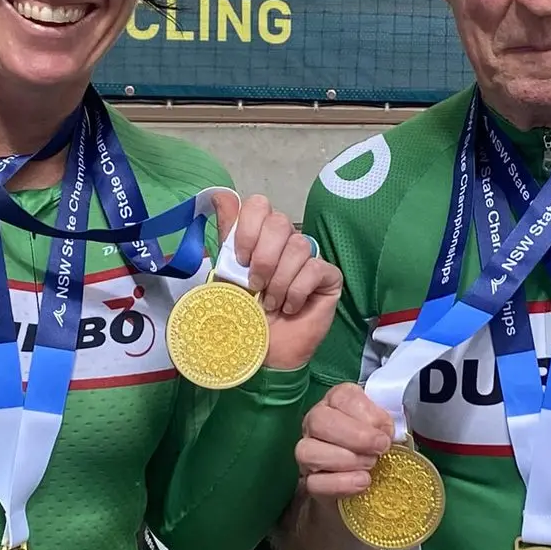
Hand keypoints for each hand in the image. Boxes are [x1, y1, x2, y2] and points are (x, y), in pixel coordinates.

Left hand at [213, 192, 341, 370]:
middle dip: (263, 258)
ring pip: (299, 247)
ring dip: (279, 281)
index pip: (259, 205)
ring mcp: (310, 258)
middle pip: (280, 223)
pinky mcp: (329, 277)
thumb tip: (221, 195)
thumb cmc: (244, 317)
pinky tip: (290, 308)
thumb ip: (226, 237)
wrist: (264, 353)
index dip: (248, 228)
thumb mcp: (226, 276)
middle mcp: (286, 243)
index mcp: (260, 237)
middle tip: (254, 286)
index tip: (240, 258)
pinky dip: (296, 291)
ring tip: (270, 303)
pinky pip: (315, 269)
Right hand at [295, 382, 392, 497]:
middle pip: (319, 421)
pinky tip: (362, 481)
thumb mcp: (385, 426)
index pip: (342, 397)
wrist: (370, 476)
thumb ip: (385, 423)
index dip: (367, 414)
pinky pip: (314, 482)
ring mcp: (308, 451)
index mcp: (337, 400)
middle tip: (380, 449)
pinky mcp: (308, 481)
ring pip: (308, 452)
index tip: (386, 431)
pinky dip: (342, 483)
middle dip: (355, 437)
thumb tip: (384, 432)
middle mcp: (316, 421)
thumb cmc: (377, 443)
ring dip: (347, 460)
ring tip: (371, 464)